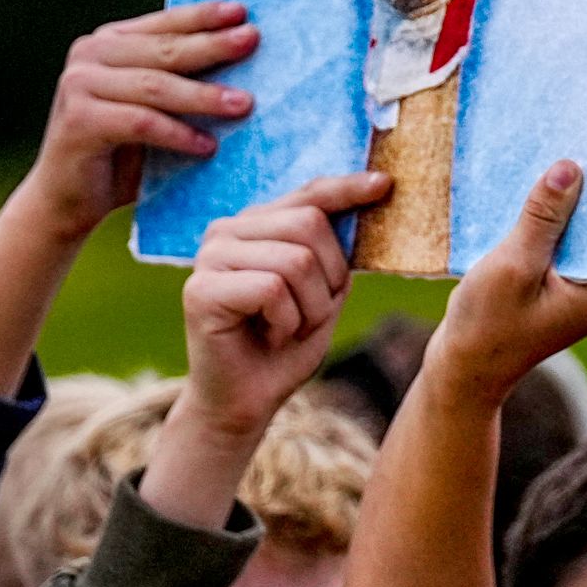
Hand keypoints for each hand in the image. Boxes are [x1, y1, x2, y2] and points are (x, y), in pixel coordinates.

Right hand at [17, 2, 259, 243]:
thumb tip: (244, 59)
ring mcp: (79, 84)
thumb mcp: (154, 107)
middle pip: (164, 49)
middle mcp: (90, 54)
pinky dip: (178, 133)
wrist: (67, 200)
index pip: (165, 23)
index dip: (203, 16)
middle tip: (251, 41)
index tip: (242, 12)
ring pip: (155, 85)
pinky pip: (141, 122)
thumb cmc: (122, 152)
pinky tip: (207, 146)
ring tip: (243, 104)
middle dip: (212, 45)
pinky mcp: (79, 120)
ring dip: (203, 95)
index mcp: (110, 41)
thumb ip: (180, 79)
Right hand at [175, 173, 388, 441]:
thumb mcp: (324, 291)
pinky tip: (269, 337)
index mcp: (255, 224)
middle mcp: (226, 230)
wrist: (246, 403)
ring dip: (310, 307)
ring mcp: (209, 257)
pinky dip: (287, 323)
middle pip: (309, 224)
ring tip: (287, 328)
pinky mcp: (201, 290)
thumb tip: (373, 196)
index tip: (385, 183)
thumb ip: (336, 250)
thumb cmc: (286, 345)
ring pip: (297, 260)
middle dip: (330, 277)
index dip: (347, 189)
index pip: (309, 195)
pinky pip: (273, 290)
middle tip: (311, 314)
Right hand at [429, 162, 586, 401]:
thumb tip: (571, 168)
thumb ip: (544, 218)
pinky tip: (537, 182)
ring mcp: (583, 282)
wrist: (463, 369)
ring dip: (565, 196)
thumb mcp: (515, 265)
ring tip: (562, 143)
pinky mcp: (561, 278)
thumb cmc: (487, 327)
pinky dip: (548, 215)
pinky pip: (560, 236)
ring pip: (580, 225)